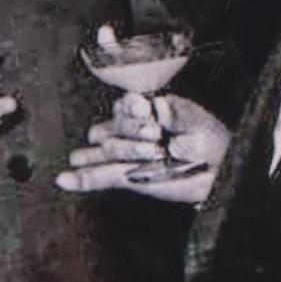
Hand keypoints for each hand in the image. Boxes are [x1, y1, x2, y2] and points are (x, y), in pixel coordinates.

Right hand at [55, 93, 228, 204]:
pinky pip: (100, 176)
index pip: (126, 102)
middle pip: (114, 124)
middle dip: (132, 132)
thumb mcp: (199, 122)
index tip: (146, 111)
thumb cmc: (211, 144)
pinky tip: (65, 179)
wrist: (216, 175)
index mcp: (149, 109)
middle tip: (158, 141)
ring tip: (150, 155)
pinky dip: (82, 178)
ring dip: (122, 151)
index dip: (131, 107)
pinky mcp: (126, 176)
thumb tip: (157, 104)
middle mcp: (134, 129)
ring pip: (107, 149)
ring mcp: (128, 152)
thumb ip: (178, 112)